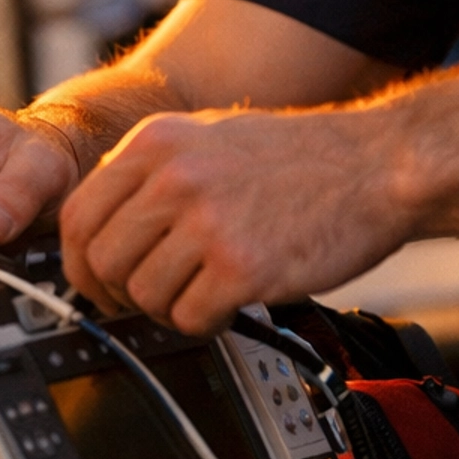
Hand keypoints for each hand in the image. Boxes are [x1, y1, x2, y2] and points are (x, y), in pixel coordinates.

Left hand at [59, 107, 414, 335]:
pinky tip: (230, 303)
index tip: (95, 282)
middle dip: (120, 294)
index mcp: (159, 142)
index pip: (77, 216)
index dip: (79, 262)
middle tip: (151, 299)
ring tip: (203, 293)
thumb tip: (105, 226)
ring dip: (168, 309)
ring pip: (142, 297)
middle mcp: (175, 178)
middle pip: (102, 262)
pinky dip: (205, 322)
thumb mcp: (213, 136)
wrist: (381, 166)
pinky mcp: (242, 268)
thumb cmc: (306, 156)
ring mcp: (207, 223)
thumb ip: (155, 173)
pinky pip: (189, 319)